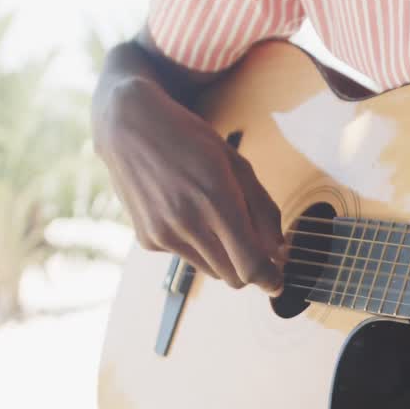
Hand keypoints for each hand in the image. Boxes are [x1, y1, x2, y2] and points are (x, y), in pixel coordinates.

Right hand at [96, 78, 286, 294]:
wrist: (130, 127)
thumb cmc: (190, 140)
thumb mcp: (237, 164)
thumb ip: (263, 209)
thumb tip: (280, 250)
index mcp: (217, 200)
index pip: (250, 265)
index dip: (269, 279)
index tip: (277, 281)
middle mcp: (188, 223)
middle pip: (234, 277)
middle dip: (249, 267)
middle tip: (256, 248)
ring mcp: (164, 235)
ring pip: (212, 272)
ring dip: (224, 258)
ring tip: (217, 220)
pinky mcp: (149, 240)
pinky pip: (186, 258)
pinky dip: (196, 246)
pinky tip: (186, 212)